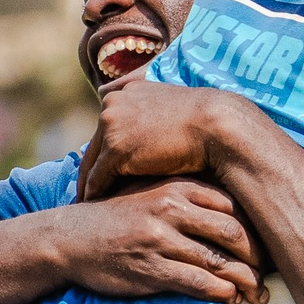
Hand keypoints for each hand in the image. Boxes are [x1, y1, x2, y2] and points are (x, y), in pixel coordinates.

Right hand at [62, 178, 270, 303]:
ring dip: (246, 281)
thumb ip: (189, 197)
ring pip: (220, 261)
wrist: (72, 238)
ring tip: (261, 294)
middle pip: (234, 232)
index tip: (270, 244)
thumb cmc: (119, 217)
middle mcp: (172, 209)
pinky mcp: (152, 269)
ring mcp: (162, 239)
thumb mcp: (153, 193)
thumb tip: (235, 212)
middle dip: (259, 256)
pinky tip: (232, 300)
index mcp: (177, 186)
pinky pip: (199, 283)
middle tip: (272, 272)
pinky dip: (222, 294)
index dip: (258, 226)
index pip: (234, 204)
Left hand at [77, 79, 234, 201]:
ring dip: (88, 186)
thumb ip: (155, 116)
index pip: (107, 126)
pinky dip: (95, 196)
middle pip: (94, 145)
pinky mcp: (115, 150)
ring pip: (91, 163)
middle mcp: (113, 104)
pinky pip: (98, 179)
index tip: (100, 170)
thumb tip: (153, 137)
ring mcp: (111, 126)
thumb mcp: (175, 111)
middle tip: (84, 193)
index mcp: (127, 92)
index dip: (104, 150)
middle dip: (91, 169)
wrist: (219, 127)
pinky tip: (97, 211)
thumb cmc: (206, 124)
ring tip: (88, 206)